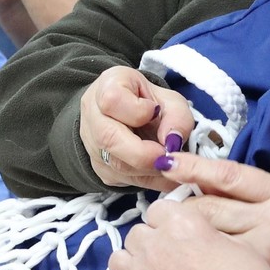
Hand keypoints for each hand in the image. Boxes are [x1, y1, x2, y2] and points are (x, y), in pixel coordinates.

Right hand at [77, 67, 197, 191]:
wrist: (127, 117)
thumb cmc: (147, 103)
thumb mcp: (168, 99)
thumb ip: (177, 116)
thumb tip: (172, 141)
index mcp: (106, 88)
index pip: (112, 101)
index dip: (138, 111)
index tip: (154, 112)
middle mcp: (92, 116)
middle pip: (109, 138)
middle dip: (144, 153)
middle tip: (166, 154)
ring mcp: (91, 145)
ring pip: (116, 165)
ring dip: (149, 169)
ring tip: (168, 160)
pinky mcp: (100, 169)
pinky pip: (124, 181)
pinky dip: (149, 179)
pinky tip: (160, 171)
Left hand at [104, 199, 269, 269]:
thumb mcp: (237, 245)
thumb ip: (208, 234)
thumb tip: (200, 237)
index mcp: (180, 222)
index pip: (158, 210)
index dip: (167, 224)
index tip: (176, 236)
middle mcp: (153, 243)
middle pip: (137, 234)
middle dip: (150, 245)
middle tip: (169, 263)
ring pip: (119, 260)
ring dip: (132, 267)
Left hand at [152, 156, 269, 269]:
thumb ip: (251, 195)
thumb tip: (196, 180)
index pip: (229, 176)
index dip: (192, 166)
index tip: (168, 162)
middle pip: (206, 207)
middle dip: (181, 211)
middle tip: (167, 217)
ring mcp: (259, 259)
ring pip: (200, 238)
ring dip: (178, 239)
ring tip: (173, 244)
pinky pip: (203, 269)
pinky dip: (185, 265)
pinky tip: (177, 268)